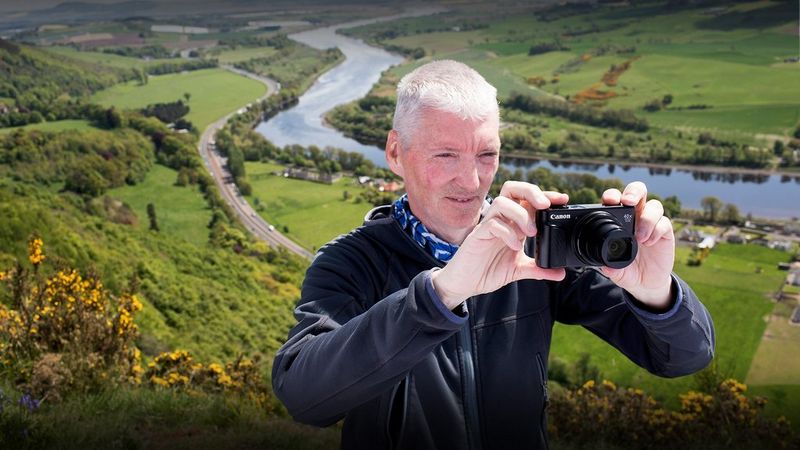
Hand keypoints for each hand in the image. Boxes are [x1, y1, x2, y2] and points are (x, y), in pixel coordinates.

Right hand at [431, 182, 567, 309]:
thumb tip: (560, 273)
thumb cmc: (487, 270)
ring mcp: (487, 225)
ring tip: (531, 232)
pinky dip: (507, 232)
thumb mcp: (518, 269)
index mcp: (512, 223)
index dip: (545, 195)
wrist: (465, 284)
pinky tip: (514, 246)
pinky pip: (491, 224)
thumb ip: (538, 269)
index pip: (528, 199)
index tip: (563, 200)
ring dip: (520, 213)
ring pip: (502, 202)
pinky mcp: (477, 235)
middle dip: (531, 191)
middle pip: (513, 189)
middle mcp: (501, 220)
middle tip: (545, 205)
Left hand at [600, 182, 674, 309]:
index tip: (609, 201)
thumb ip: (610, 267)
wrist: (646, 282)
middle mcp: (635, 216)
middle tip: (628, 202)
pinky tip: (649, 242)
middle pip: (637, 191)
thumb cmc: (627, 270)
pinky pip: (664, 223)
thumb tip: (605, 267)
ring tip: (640, 238)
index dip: (612, 195)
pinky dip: (656, 230)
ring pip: (654, 205)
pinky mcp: (665, 231)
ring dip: (647, 218)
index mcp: (618, 219)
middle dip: (633, 192)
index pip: (615, 199)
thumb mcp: (616, 270)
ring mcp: (651, 222)